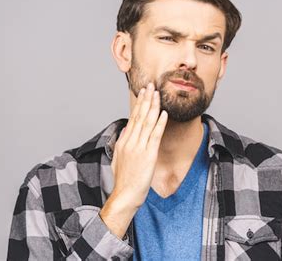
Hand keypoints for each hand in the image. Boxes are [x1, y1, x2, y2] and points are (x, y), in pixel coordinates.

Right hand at [110, 82, 167, 206]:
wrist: (125, 195)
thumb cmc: (123, 180)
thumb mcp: (117, 159)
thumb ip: (121, 143)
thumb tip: (125, 130)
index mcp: (123, 142)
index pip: (133, 117)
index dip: (139, 103)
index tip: (143, 92)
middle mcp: (130, 142)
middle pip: (139, 116)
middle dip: (146, 99)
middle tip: (151, 85)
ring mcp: (139, 148)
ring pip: (147, 122)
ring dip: (153, 106)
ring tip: (157, 94)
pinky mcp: (148, 155)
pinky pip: (155, 136)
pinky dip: (159, 123)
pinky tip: (163, 113)